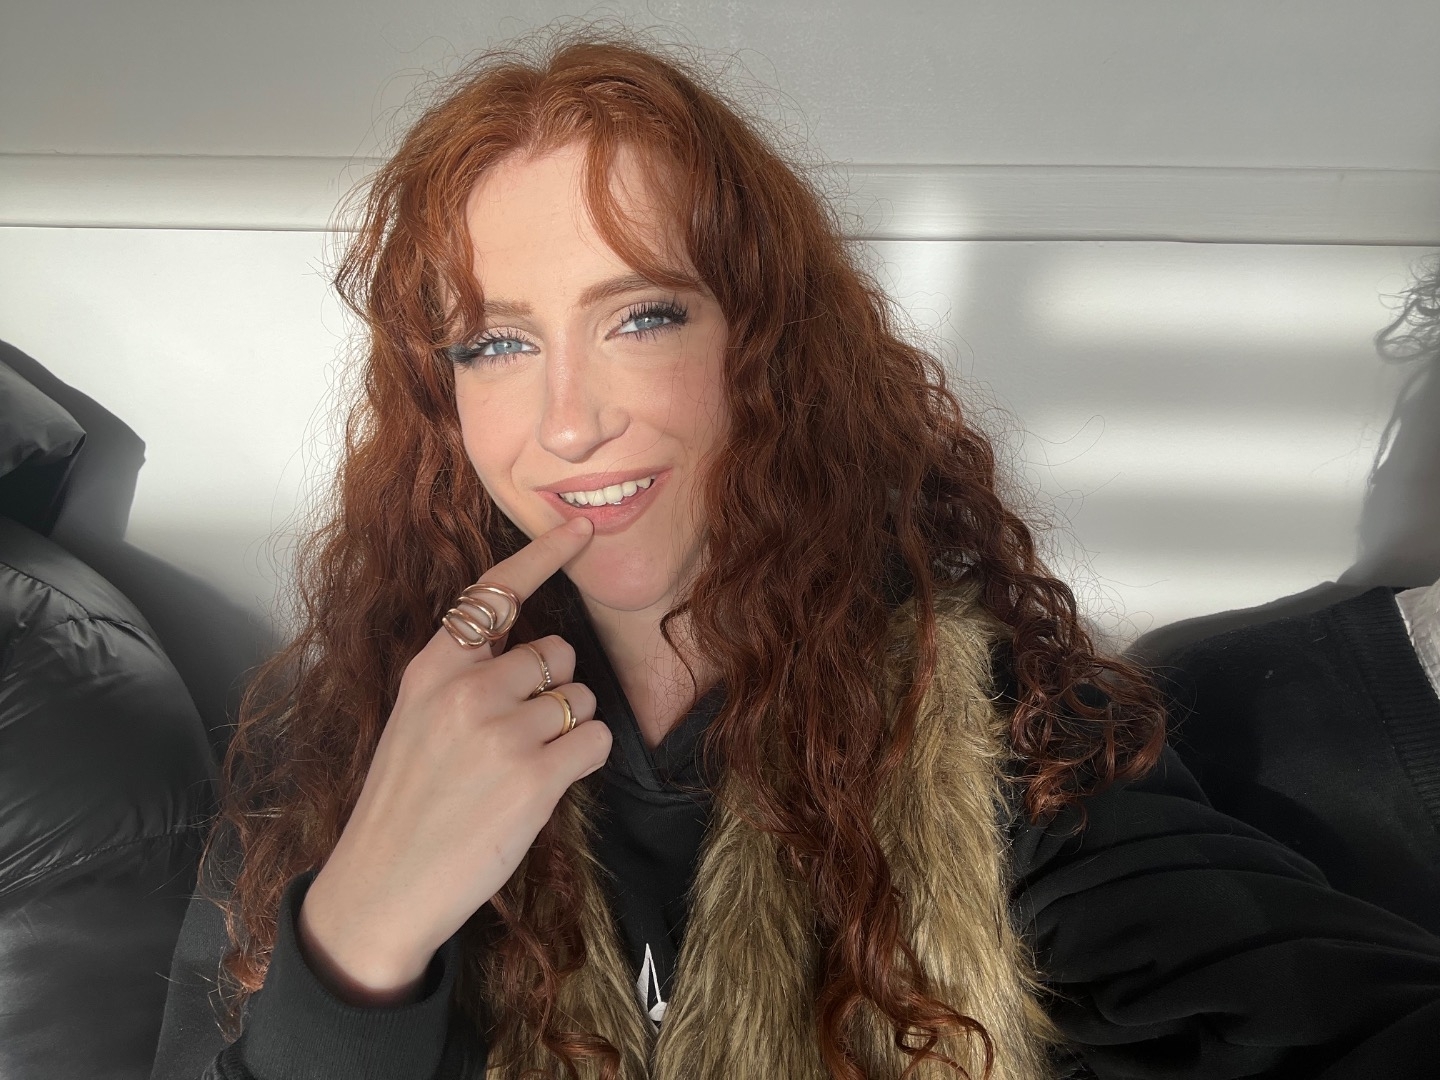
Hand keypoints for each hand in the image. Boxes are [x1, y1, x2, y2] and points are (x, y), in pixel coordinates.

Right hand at [296, 517, 608, 1005]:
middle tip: (519, 735)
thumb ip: (463, 675)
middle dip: (553, 688)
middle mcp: (466, 690)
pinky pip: (596, 738)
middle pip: (557, 652)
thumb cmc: (405, 803)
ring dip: (569, 727)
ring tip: (524, 766)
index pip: (494, 593)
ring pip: (580, 697)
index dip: (543, 555)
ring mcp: (501, 733)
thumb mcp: (415, 720)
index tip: (580, 530)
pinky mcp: (534, 778)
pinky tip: (549, 783)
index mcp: (432, 669)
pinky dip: (586, 757)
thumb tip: (523, 644)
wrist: (382, 885)